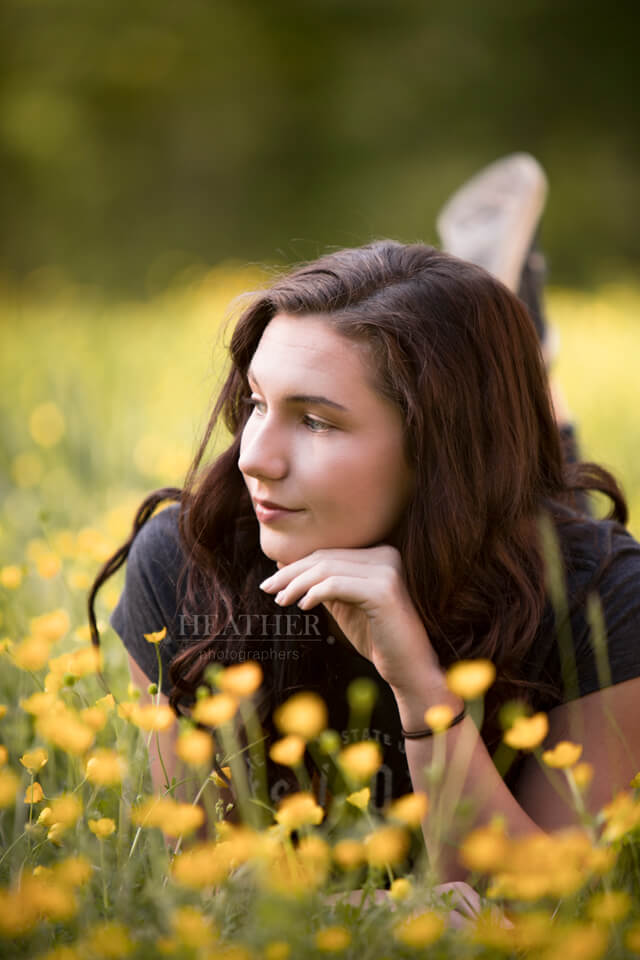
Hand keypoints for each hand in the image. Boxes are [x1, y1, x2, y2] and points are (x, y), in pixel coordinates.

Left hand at [259, 546, 442, 696]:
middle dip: (291, 573)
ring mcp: (388, 570)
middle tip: (268, 589)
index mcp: (380, 554)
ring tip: (281, 601)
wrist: (409, 669)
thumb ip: (320, 585)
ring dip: (298, 584)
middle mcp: (386, 555)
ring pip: (328, 569)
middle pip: (326, 558)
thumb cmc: (376, 638)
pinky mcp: (384, 590)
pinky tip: (302, 606)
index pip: (329, 554)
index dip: (296, 566)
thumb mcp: (343, 606)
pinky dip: (315, 593)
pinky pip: (338, 585)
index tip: (271, 581)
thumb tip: (283, 563)